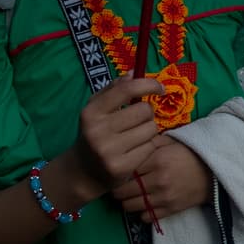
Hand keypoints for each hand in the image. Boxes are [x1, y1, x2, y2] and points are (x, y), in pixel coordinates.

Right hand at [70, 77, 164, 199]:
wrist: (83, 171)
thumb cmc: (95, 132)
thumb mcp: (97, 108)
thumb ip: (115, 89)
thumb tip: (135, 72)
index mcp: (92, 112)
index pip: (126, 90)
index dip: (148, 85)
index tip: (160, 88)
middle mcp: (98, 131)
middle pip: (144, 110)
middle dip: (147, 113)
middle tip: (138, 120)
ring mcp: (109, 151)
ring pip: (151, 129)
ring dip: (149, 130)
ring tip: (136, 136)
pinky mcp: (122, 167)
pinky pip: (150, 147)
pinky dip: (148, 146)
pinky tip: (135, 150)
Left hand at [112, 133, 211, 221]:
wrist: (214, 172)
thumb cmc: (191, 154)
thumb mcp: (172, 142)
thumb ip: (150, 143)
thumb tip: (130, 144)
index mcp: (157, 160)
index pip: (125, 170)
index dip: (118, 172)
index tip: (116, 172)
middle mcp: (158, 180)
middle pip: (123, 191)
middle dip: (117, 189)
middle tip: (119, 186)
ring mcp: (163, 198)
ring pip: (130, 206)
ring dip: (126, 202)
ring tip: (130, 196)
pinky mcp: (170, 210)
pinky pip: (145, 217)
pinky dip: (142, 212)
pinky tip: (145, 204)